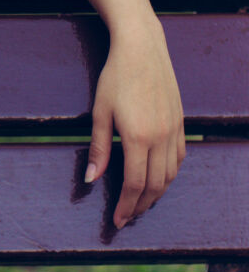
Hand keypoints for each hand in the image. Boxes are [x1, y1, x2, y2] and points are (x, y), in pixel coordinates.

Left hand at [86, 18, 185, 227]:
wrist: (143, 50)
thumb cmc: (115, 78)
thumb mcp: (99, 113)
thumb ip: (98, 149)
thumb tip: (91, 179)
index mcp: (138, 138)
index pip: (133, 184)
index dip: (126, 205)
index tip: (118, 220)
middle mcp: (161, 138)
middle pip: (155, 185)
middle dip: (141, 205)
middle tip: (128, 217)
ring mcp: (175, 131)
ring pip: (170, 174)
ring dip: (157, 193)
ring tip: (141, 203)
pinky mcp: (181, 123)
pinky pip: (179, 158)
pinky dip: (170, 173)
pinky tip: (159, 178)